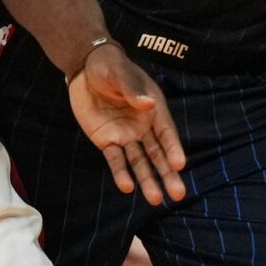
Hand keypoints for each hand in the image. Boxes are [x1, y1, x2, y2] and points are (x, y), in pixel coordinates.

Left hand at [67, 41, 186, 203]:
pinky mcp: (108, 141)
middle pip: (158, 154)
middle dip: (167, 173)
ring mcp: (126, 135)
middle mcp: (144, 126)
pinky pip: (116, 159)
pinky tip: (127, 186)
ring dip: (147, 180)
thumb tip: (148, 104)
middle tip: (178, 194)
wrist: (85, 68)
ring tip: (156, 199)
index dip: (173, 149)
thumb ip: (133, 89)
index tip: (180, 165)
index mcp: (154, 109)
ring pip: (139, 161)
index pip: (166, 133)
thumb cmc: (109, 66)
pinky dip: (121, 172)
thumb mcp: (120, 73)